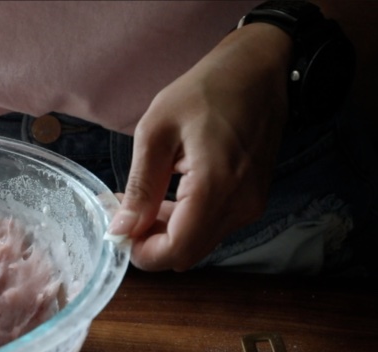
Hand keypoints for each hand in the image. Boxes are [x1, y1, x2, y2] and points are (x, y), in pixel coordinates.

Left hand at [108, 23, 291, 270]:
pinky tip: (172, 194)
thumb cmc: (206, 90)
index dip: (142, 252)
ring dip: (169, 233)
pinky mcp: (253, 201)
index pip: (175, 251)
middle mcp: (239, 207)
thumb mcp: (157, 131)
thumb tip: (120, 230)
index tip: (120, 230)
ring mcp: (251, 206)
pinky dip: (188, 223)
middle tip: (128, 211)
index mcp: (215, 188)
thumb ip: (140, 187)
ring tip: (148, 198)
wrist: (258, 70)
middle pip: (187, 255)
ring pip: (200, 244)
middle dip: (152, 243)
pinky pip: (214, 228)